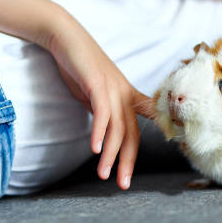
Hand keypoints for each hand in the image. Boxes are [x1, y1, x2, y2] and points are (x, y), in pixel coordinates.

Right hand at [43, 12, 154, 188]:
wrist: (66, 37)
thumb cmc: (80, 66)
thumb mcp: (95, 93)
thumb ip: (103, 111)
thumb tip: (104, 132)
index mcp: (127, 95)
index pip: (145, 122)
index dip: (151, 142)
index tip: (155, 155)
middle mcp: (125, 93)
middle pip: (132, 133)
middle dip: (128, 162)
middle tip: (123, 184)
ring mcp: (113, 88)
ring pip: (117, 128)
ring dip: (110, 154)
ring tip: (104, 175)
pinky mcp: (97, 83)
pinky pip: (102, 113)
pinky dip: (99, 133)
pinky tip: (94, 150)